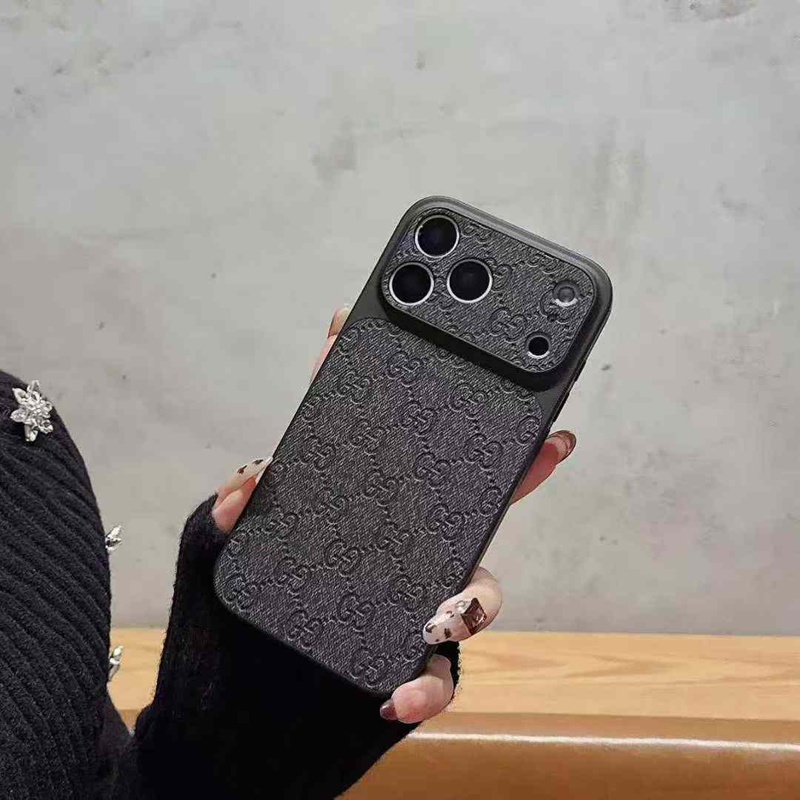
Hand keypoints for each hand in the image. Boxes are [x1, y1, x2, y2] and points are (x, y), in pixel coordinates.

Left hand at [211, 306, 575, 723]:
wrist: (226, 722)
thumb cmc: (224, 629)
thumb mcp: (217, 554)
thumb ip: (231, 513)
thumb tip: (252, 481)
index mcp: (357, 518)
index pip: (401, 458)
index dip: (435, 411)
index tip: (456, 361)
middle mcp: (395, 555)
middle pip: (467, 509)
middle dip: (518, 471)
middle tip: (549, 446)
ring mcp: (408, 609)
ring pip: (474, 593)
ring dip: (474, 597)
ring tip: (441, 611)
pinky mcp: (408, 666)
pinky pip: (441, 676)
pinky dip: (429, 686)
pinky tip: (399, 694)